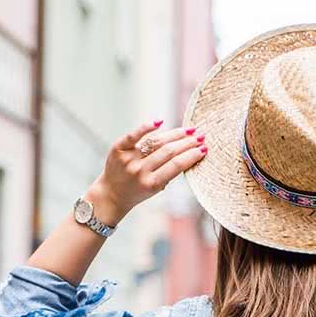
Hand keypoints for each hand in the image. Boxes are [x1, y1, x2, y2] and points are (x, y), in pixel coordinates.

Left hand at [86, 120, 207, 224]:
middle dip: (187, 143)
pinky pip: (133, 135)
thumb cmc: (138, 192)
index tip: (203, 149)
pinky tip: (160, 121)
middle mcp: (140, 171)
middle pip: (168, 151)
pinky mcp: (118, 149)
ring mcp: (128, 159)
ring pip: (156, 141)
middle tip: (200, 137)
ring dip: (175, 134)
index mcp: (152, 184)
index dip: (192, 156)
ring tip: (188, 130)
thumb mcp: (156, 189)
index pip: (176, 165)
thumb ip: (169, 174)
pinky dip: (147, 127)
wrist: (111, 195)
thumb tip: (189, 152)